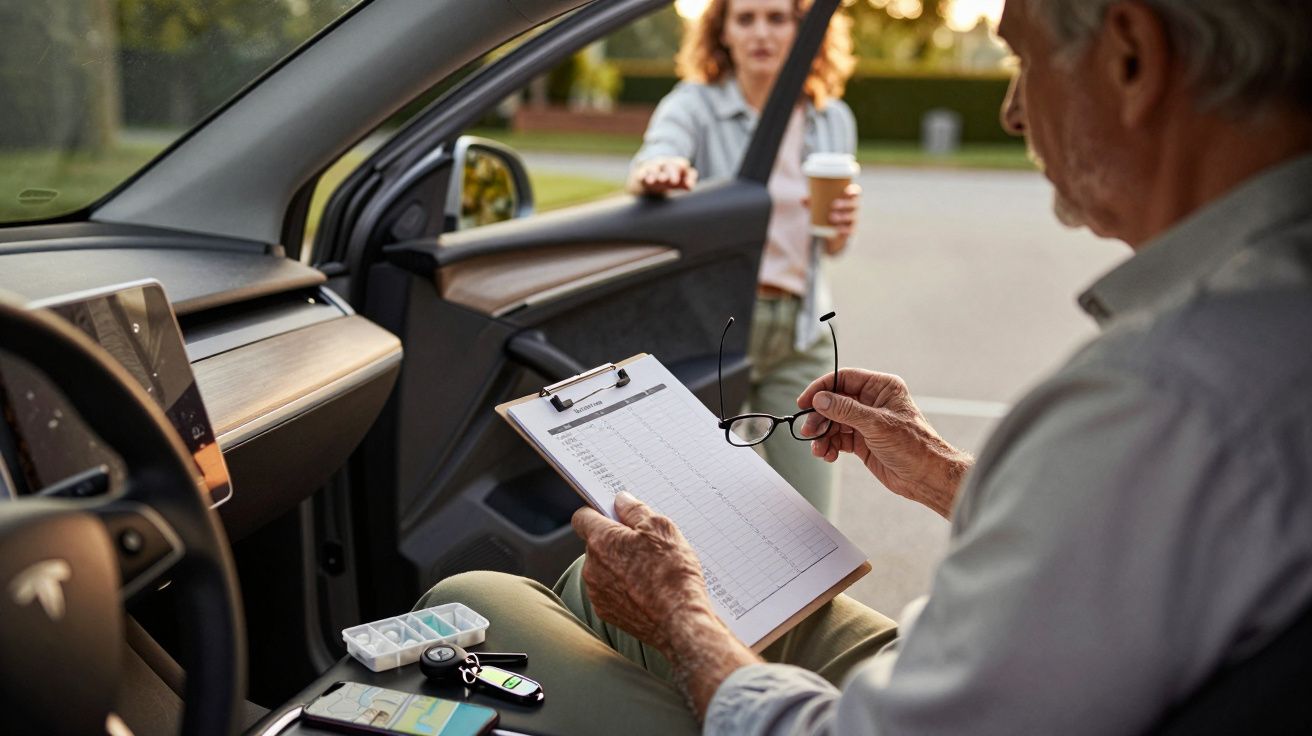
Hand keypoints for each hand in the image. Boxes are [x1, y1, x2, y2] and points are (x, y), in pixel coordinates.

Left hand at [571, 491, 713, 650]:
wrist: (680, 622)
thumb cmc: (672, 574)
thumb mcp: (661, 528)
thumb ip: (636, 511)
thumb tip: (622, 501)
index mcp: (601, 541)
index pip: (583, 518)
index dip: (598, 512)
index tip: (614, 513)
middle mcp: (592, 567)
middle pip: (596, 544)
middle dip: (616, 541)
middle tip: (645, 544)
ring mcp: (597, 593)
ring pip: (604, 569)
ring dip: (620, 566)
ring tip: (652, 570)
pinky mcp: (607, 613)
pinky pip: (611, 592)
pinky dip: (624, 588)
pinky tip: (648, 589)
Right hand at [628, 157, 697, 195]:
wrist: (646, 178)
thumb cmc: (666, 180)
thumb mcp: (678, 182)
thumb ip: (687, 182)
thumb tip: (690, 186)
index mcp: (675, 165)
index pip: (682, 165)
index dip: (686, 173)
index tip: (689, 184)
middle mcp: (663, 164)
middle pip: (669, 166)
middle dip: (672, 172)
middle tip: (674, 181)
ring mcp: (652, 168)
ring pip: (654, 169)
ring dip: (657, 174)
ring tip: (659, 180)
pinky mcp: (641, 174)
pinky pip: (642, 174)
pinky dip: (643, 176)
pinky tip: (645, 179)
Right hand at [797, 369, 971, 518]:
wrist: (925, 477)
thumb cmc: (913, 446)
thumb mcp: (877, 425)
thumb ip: (846, 410)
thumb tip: (820, 399)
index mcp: (881, 388)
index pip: (844, 379)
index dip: (822, 388)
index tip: (804, 401)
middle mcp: (872, 401)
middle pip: (834, 402)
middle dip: (819, 417)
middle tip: (808, 430)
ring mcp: (865, 421)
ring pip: (833, 422)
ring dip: (822, 435)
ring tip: (819, 449)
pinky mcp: (861, 440)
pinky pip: (837, 438)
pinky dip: (829, 446)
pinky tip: (828, 455)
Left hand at [802, 183, 861, 254]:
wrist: (833, 232)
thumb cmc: (828, 212)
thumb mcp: (820, 207)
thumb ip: (813, 203)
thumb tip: (802, 200)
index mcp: (850, 200)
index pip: (856, 193)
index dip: (853, 191)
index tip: (846, 191)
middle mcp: (854, 209)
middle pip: (854, 205)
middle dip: (845, 204)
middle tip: (833, 205)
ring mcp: (854, 220)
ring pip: (852, 217)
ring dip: (843, 216)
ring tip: (831, 217)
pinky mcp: (851, 231)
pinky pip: (851, 230)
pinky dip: (845, 229)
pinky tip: (839, 229)